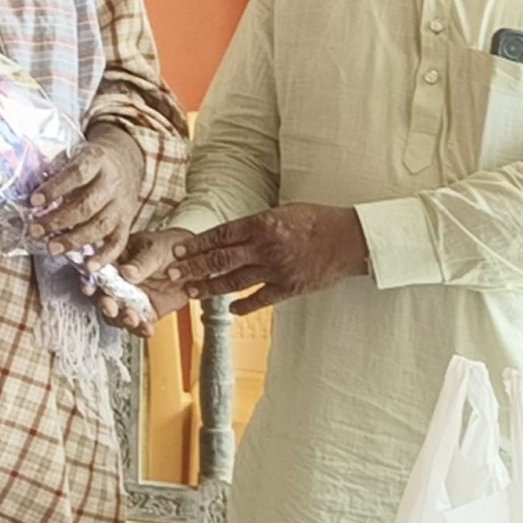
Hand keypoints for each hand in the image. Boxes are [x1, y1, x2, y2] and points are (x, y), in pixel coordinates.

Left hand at [29, 127, 146, 256]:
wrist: (125, 161)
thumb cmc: (90, 162)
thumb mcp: (74, 154)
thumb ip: (55, 171)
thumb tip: (32, 195)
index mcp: (97, 161)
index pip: (77, 174)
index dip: (55, 188)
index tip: (34, 200)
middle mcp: (112, 183)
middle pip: (87, 205)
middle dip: (59, 220)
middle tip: (36, 229)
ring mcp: (121, 204)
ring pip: (100, 225)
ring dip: (74, 240)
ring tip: (52, 247)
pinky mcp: (126, 221)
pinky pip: (118, 242)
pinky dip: (105, 257)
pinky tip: (89, 267)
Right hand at [96, 227, 194, 333]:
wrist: (192, 261)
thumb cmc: (168, 246)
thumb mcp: (155, 248)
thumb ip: (142, 262)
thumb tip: (127, 272)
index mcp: (114, 262)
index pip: (95, 273)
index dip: (89, 281)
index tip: (89, 288)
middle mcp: (118, 282)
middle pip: (102, 297)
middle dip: (104, 305)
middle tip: (110, 307)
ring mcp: (130, 299)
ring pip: (117, 315)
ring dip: (121, 319)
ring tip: (131, 318)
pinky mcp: (145, 311)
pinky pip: (139, 324)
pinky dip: (141, 329)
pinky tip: (146, 329)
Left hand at [166, 204, 369, 315]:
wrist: (350, 239)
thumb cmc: (316, 221)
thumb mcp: (282, 212)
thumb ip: (255, 225)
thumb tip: (229, 235)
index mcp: (261, 224)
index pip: (220, 234)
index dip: (196, 244)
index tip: (178, 250)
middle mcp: (265, 247)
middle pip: (220, 259)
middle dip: (193, 267)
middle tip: (172, 274)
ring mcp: (277, 270)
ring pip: (235, 281)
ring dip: (210, 287)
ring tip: (191, 292)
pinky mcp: (290, 288)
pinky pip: (261, 299)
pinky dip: (244, 305)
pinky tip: (230, 309)